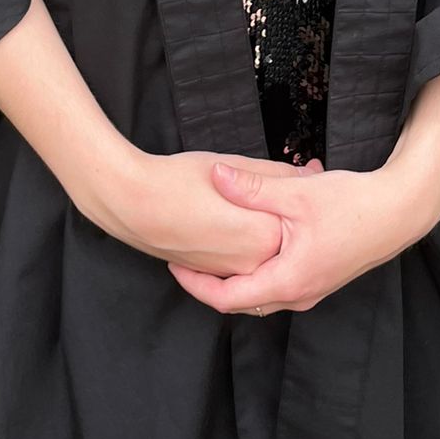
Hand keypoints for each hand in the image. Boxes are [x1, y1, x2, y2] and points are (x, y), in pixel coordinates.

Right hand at [91, 147, 324, 275]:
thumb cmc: (178, 181)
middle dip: (290, 207)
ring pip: (262, 248)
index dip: (304, 187)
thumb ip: (273, 176)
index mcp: (264, 236)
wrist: (130, 204)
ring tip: (264, 192)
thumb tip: (303, 174)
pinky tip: (236, 211)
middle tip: (297, 176)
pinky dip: (246, 237)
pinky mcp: (210, 272)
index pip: (299, 213)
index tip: (309, 170)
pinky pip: (240, 258)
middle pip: (283, 233)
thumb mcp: (234, 165)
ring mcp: (229, 273)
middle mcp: (251, 264)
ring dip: (267, 223)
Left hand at [166, 156, 439, 315]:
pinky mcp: (321, 277)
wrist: (401, 210)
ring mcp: (312, 289)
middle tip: (185, 258)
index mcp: (288, 280)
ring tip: (211, 249)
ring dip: (237, 274)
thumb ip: (252, 188)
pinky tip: (254, 237)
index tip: (173, 263)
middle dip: (211, 282)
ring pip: (261, 292)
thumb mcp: (297, 193)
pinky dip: (259, 266)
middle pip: (242, 302)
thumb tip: (214, 175)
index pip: (227, 299)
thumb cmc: (353, 203)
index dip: (195, 284)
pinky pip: (278, 282)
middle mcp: (298, 294)